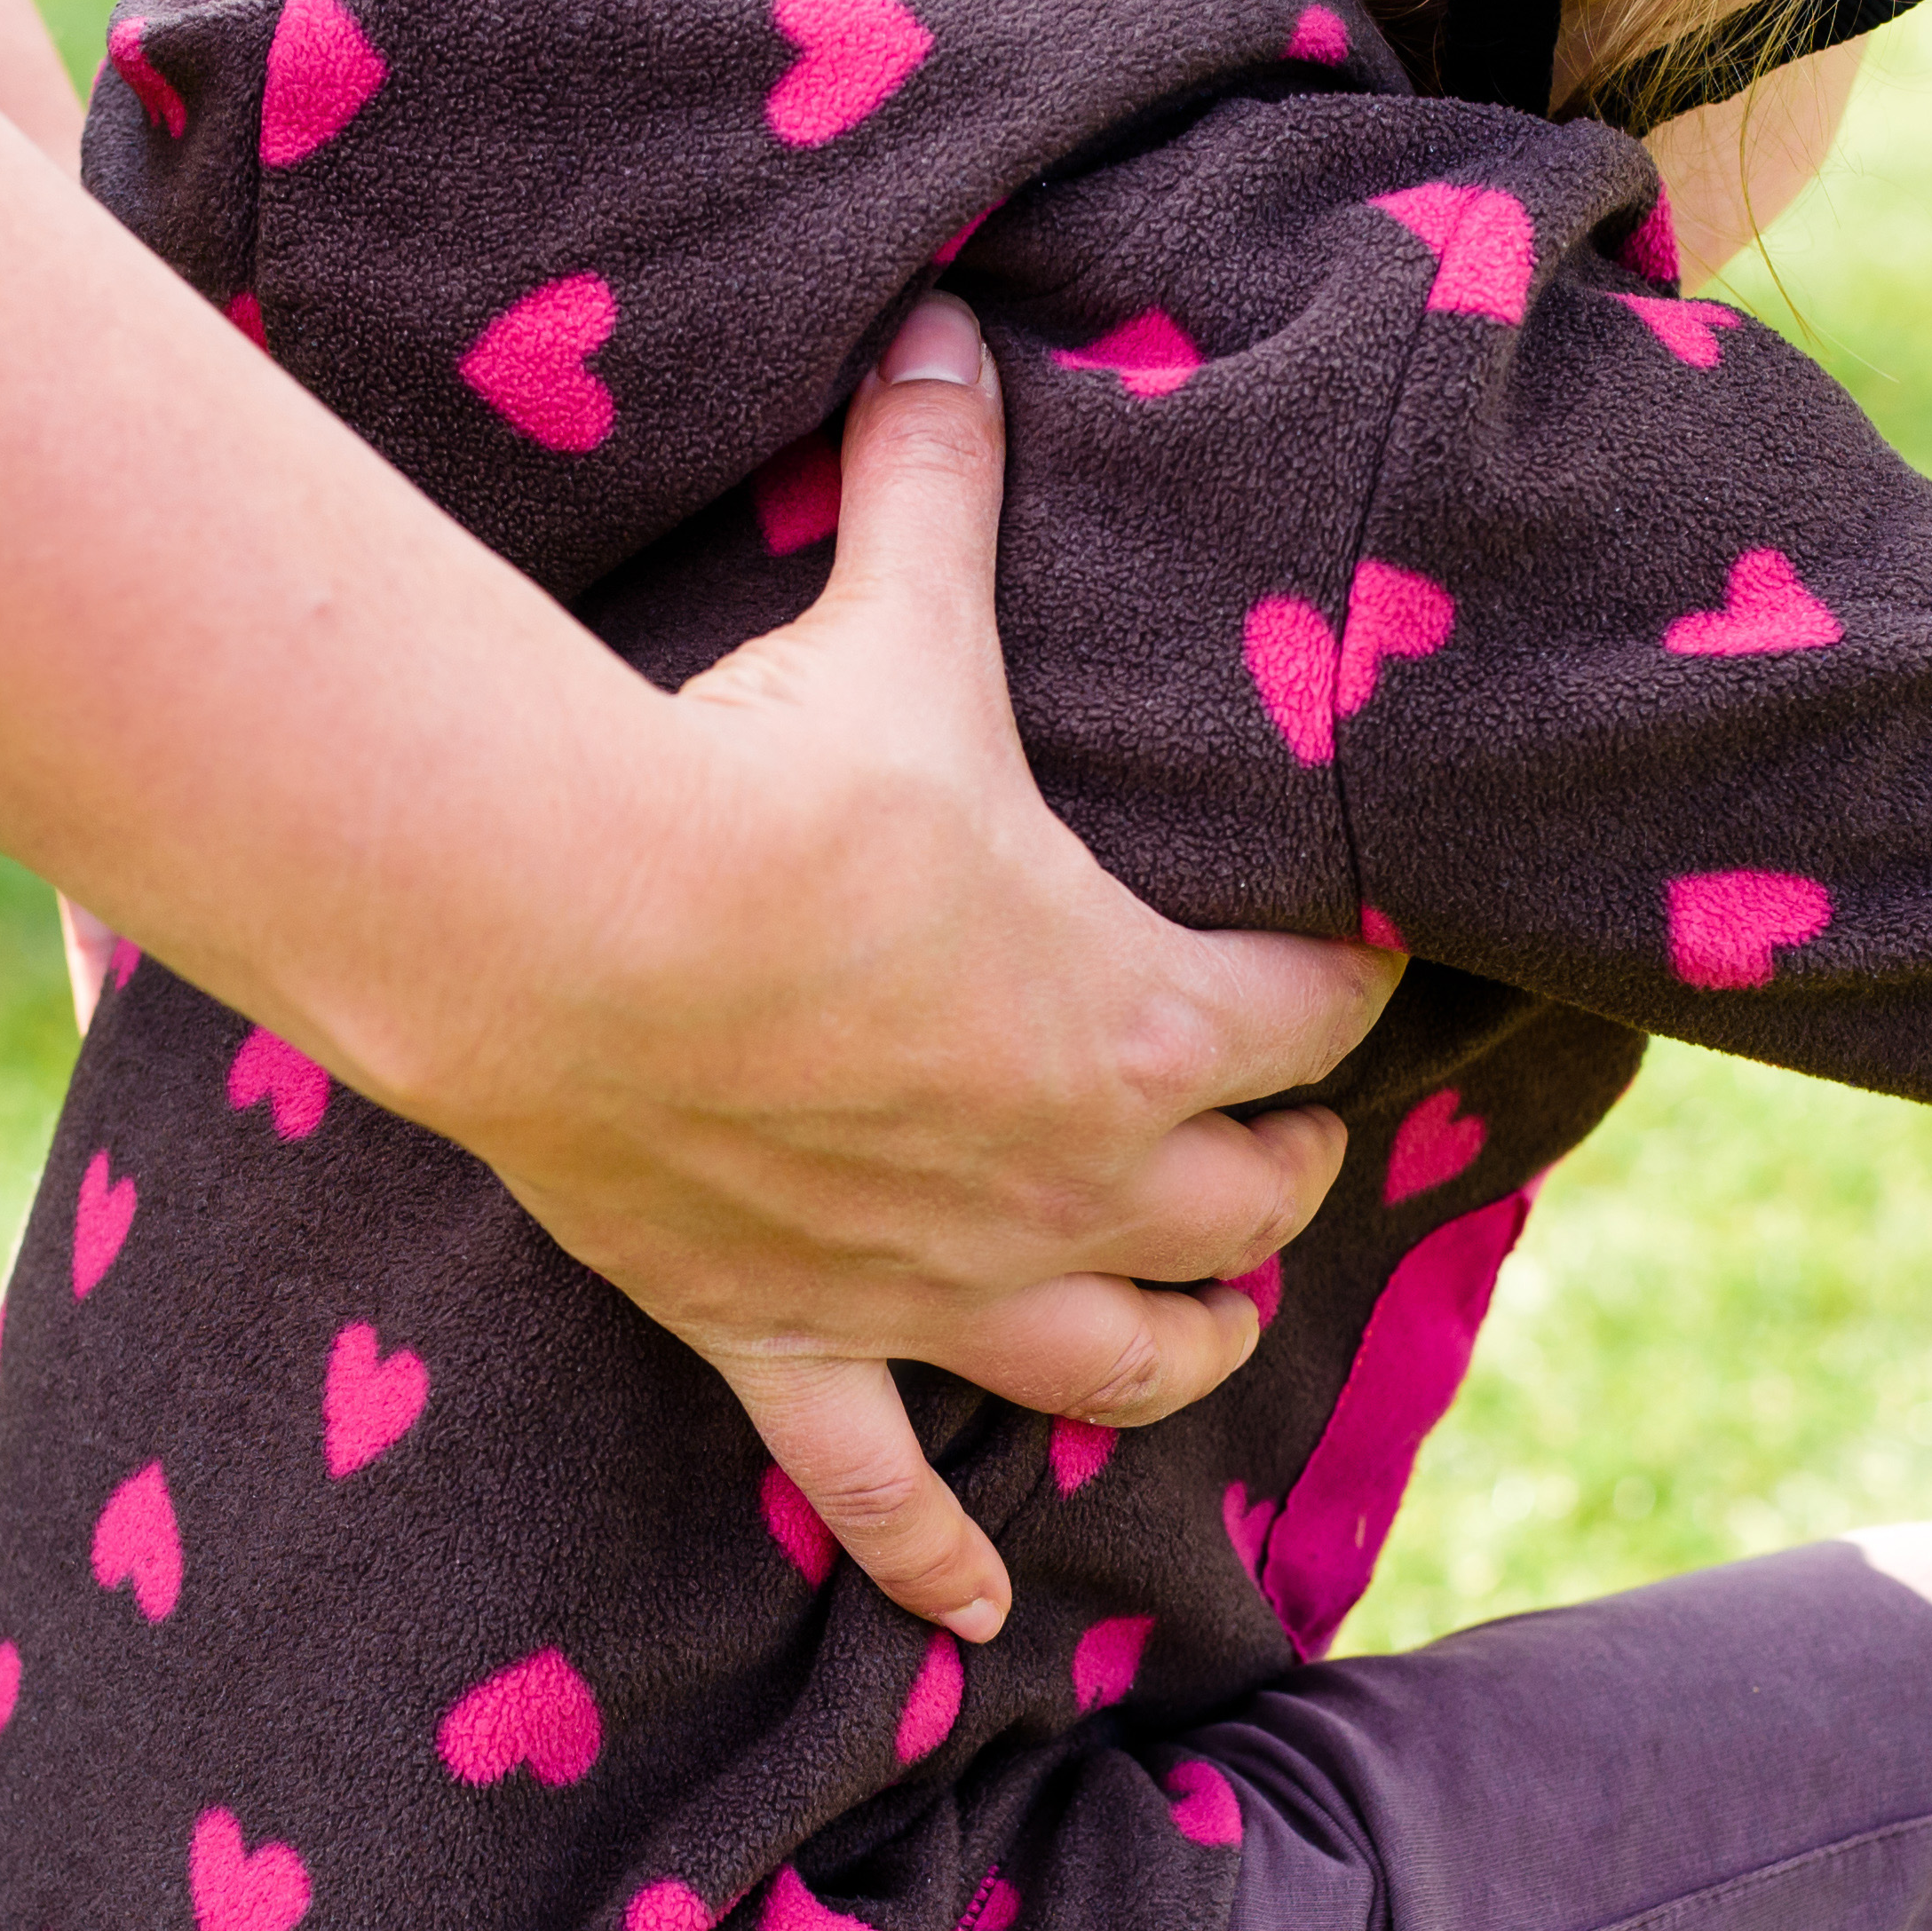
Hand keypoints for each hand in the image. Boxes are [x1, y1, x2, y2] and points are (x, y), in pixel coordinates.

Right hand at [403, 301, 1399, 1635]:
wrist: (580, 931)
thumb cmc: (765, 779)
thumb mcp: (892, 624)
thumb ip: (941, 483)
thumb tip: (954, 321)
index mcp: (1149, 1015)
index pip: (1315, 1009)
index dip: (1342, 975)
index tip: (1351, 952)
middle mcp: (1082, 1182)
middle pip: (1252, 1199)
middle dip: (1279, 1161)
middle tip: (1273, 1120)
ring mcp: (946, 1285)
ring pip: (1129, 1357)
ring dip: (1180, 1335)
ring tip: (1200, 1309)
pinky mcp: (799, 1343)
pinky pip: (885, 1488)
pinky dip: (935, 1553)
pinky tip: (983, 1609)